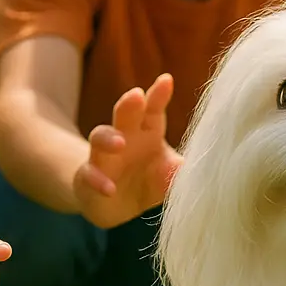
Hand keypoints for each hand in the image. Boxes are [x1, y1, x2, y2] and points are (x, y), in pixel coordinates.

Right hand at [73, 74, 183, 229]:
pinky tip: (109, 188)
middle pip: (124, 115)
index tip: (166, 80)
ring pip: (99, 138)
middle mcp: (125, 139)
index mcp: (148, 133)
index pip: (153, 110)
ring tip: (120, 142)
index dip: (158, 95)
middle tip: (136, 94)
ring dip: (108, 138)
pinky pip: (89, 175)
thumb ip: (178, 172)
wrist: (116, 205)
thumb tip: (197, 167)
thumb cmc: (147, 181)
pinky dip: (98, 180)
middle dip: (130, 103)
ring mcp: (104, 157)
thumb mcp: (168, 178)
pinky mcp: (88, 178)